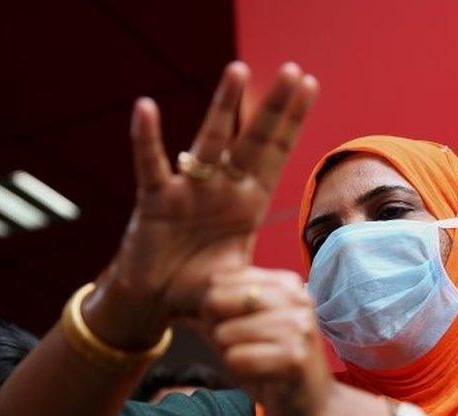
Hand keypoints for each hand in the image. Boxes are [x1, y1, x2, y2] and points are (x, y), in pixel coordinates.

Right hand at [85, 62, 318, 347]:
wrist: (155, 303)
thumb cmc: (200, 287)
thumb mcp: (242, 284)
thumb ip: (268, 284)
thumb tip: (303, 297)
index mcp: (248, 203)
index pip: (276, 153)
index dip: (293, 121)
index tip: (310, 84)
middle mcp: (223, 188)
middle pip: (253, 139)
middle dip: (273, 106)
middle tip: (292, 70)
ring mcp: (190, 191)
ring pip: (210, 141)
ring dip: (224, 107)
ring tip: (238, 70)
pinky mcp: (156, 202)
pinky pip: (151, 166)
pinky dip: (147, 139)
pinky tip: (147, 109)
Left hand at [202, 267, 332, 415]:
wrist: (315, 408)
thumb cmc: (275, 368)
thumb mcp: (247, 330)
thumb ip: (217, 312)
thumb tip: (177, 305)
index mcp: (287, 284)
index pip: (220, 280)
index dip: (212, 309)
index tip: (237, 330)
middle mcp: (296, 298)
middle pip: (217, 300)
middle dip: (217, 330)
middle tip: (244, 350)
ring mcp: (298, 327)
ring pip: (224, 334)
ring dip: (231, 356)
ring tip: (259, 364)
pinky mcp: (294, 358)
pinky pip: (236, 359)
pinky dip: (240, 373)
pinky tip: (264, 377)